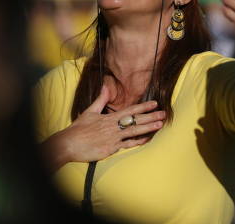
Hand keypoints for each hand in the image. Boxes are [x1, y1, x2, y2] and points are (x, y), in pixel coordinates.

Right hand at [49, 85, 165, 164]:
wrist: (69, 144)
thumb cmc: (78, 128)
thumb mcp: (89, 111)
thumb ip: (100, 100)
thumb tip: (105, 85)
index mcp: (109, 117)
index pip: (130, 110)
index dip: (143, 106)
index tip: (155, 103)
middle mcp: (113, 127)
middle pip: (136, 120)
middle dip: (151, 117)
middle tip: (164, 114)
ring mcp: (113, 138)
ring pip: (135, 132)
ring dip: (148, 128)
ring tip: (160, 124)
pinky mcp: (111, 149)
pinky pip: (128, 145)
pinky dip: (138, 142)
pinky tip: (147, 139)